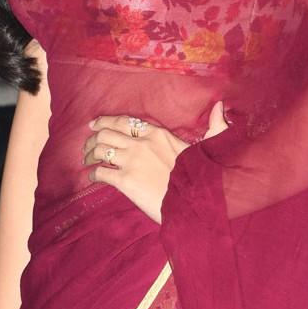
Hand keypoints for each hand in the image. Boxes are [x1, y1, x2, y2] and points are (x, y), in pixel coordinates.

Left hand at [82, 100, 228, 222]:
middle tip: (87, 145)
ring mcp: (131, 161)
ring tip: (87, 160)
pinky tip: (92, 177)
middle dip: (93, 138)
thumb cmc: (202, 176)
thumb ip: (214, 125)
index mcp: (157, 133)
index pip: (124, 121)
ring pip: (100, 149)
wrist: (194, 202)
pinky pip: (100, 172)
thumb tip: (220, 106)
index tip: (95, 124)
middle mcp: (140, 143)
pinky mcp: (125, 181)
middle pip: (106, 133)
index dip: (105, 121)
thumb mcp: (209, 146)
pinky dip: (93, 174)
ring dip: (89, 154)